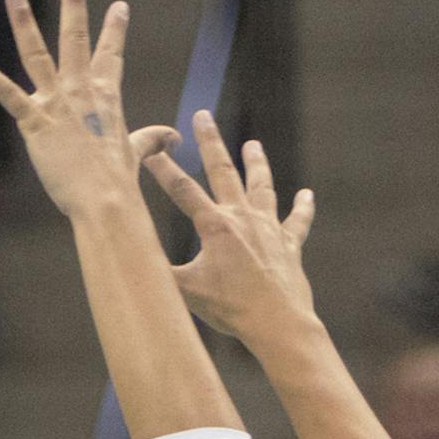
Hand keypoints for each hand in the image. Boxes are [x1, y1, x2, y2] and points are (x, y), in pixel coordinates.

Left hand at [0, 0, 177, 222]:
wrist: (105, 200)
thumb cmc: (119, 181)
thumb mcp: (137, 153)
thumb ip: (152, 140)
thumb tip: (175, 138)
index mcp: (105, 97)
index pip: (110, 56)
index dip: (114, 30)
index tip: (118, 6)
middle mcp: (81, 92)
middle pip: (77, 38)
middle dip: (75, 3)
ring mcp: (57, 103)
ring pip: (38, 54)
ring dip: (24, 22)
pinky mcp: (35, 122)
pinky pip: (7, 93)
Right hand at [141, 111, 317, 345]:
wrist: (276, 321)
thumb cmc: (231, 308)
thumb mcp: (187, 292)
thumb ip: (160, 273)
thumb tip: (132, 261)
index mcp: (216, 226)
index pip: (183, 191)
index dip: (163, 170)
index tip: (151, 151)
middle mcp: (243, 218)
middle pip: (223, 171)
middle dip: (210, 142)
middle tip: (202, 116)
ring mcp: (269, 228)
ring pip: (262, 186)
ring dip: (256, 164)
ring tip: (253, 145)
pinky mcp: (289, 245)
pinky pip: (297, 221)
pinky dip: (302, 207)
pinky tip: (306, 195)